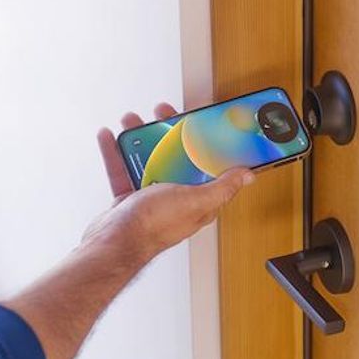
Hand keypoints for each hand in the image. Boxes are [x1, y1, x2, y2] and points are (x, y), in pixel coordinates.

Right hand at [86, 103, 253, 259]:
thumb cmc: (154, 226)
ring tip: (134, 122)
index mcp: (198, 199)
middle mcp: (177, 197)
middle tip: (163, 114)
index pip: (210, 167)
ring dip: (140, 139)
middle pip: (177, 157)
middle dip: (170, 133)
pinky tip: (110, 137)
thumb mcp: (195, 201)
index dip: (208, 144)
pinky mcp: (129, 198)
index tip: (203, 123)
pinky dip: (115, 152)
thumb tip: (248, 177)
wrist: (114, 243)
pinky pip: (123, 169)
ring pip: (149, 159)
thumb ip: (222, 188)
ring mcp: (152, 197)